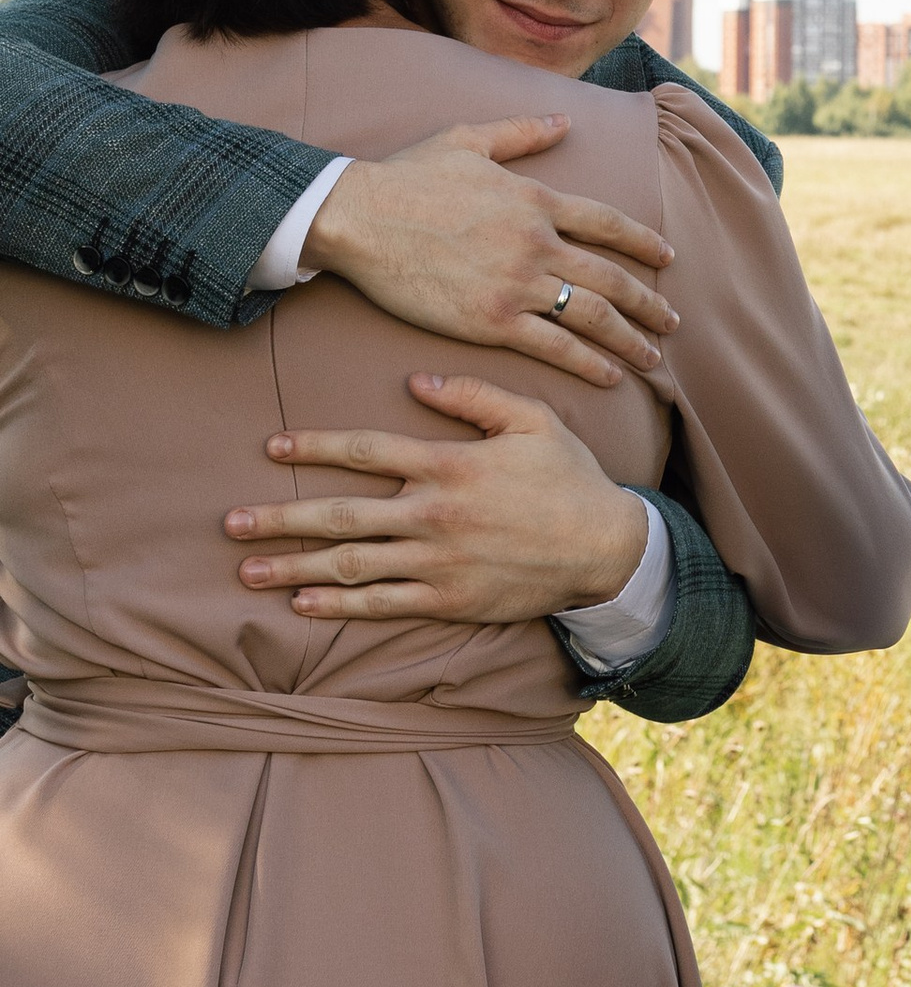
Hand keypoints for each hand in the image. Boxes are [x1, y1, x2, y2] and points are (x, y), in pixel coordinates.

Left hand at [226, 374, 653, 621]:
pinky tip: (304, 605)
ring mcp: (437, 561)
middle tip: (230, 523)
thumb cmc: (569, 477)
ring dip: (293, 568)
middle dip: (279, 518)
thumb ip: (474, 395)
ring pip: (350, 564)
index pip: (365, 450)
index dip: (313, 446)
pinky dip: (339, 606)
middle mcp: (433, 513)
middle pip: (339, 514)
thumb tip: (417, 379)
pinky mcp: (448, 599)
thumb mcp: (532, 420)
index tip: (271, 447)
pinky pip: (382, 605)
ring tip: (248, 571)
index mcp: (448, 464)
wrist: (605, 547)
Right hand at [304, 120, 677, 389]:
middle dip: (648, 301)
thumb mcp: (469, 139)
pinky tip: (610, 375)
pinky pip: (555, 347)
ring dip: (629, 338)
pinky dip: (588, 363)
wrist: (359, 216)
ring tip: (652, 354)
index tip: (668, 256)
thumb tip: (564, 121)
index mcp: (537, 200)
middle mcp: (538, 243)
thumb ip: (521, 132)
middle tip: (671, 320)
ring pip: (593, 315)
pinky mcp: (492, 321)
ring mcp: (518, 284)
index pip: (609, 223)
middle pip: (612, 276)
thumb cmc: (406, 177)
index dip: (643, 242)